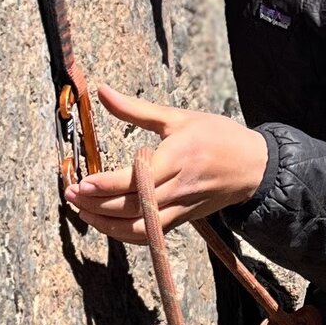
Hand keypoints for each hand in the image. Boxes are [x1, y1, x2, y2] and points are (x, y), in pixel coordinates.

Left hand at [64, 84, 269, 242]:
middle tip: (71, 195)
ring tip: (83, 211)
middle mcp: (178, 188)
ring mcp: (181, 208)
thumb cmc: (217, 136)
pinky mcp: (183, 220)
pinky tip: (106, 223)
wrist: (254, 166)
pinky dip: (124, 233)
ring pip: (139, 228)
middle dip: (96, 205)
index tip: (81, 183)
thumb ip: (136, 109)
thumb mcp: (178, 117)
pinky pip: (149, 234)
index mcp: (177, 159)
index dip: (105, 186)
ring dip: (106, 224)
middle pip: (131, 207)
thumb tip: (101, 91)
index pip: (135, 179)